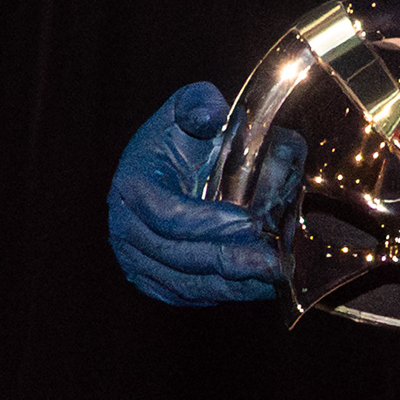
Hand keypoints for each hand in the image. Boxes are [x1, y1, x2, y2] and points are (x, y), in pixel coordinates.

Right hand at [108, 84, 296, 305]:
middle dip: (230, 259)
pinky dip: (223, 295)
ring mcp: (134, 257)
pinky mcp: (150, 278)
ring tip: (275, 277)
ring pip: (184, 282)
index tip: (251, 222)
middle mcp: (124, 226)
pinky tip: (258, 287)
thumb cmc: (184, 136)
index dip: (209, 223)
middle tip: (274, 259)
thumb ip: (198, 104)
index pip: (168, 215)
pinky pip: (185, 295)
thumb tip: (210, 116)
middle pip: (178, 255)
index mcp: (132, 184)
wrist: (171, 164)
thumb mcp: (189, 107)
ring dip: (233, 285)